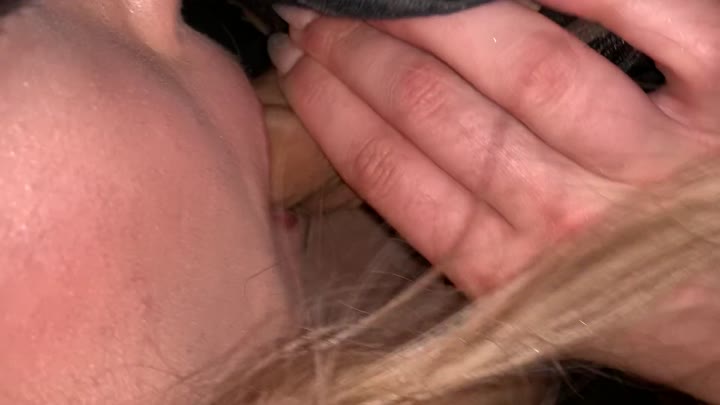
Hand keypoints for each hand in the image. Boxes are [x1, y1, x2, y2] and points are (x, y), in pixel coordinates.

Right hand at [268, 1, 719, 399]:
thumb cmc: (627, 302)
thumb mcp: (522, 295)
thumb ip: (453, 231)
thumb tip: (375, 142)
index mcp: (509, 272)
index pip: (389, 176)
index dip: (331, 109)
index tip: (296, 69)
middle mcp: (572, 218)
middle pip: (437, 110)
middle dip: (358, 52)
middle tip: (316, 19)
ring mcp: (650, 153)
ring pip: (522, 62)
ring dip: (427, 17)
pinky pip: (646, 10)